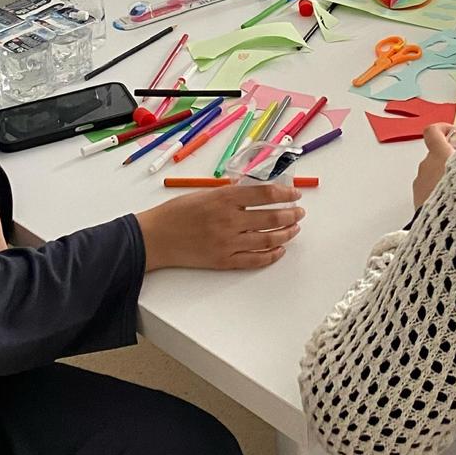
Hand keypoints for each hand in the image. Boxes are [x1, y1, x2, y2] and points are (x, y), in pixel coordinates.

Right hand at [136, 182, 304, 270]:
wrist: (156, 237)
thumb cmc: (176, 212)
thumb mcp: (205, 193)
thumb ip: (230, 194)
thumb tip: (256, 192)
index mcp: (224, 199)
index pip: (265, 193)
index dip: (285, 193)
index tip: (295, 193)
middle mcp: (230, 220)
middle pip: (272, 217)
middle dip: (291, 215)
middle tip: (299, 212)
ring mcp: (228, 243)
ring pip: (268, 239)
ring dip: (286, 234)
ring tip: (294, 229)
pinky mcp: (224, 261)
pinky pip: (255, 260)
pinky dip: (271, 255)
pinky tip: (279, 250)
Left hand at [412, 124, 455, 210]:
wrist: (445, 228)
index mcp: (439, 155)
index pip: (433, 132)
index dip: (442, 129)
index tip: (454, 132)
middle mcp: (426, 166)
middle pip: (436, 153)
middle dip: (450, 156)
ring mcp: (420, 183)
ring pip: (432, 172)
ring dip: (444, 175)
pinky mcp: (417, 199)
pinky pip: (428, 188)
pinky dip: (438, 189)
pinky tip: (453, 200)